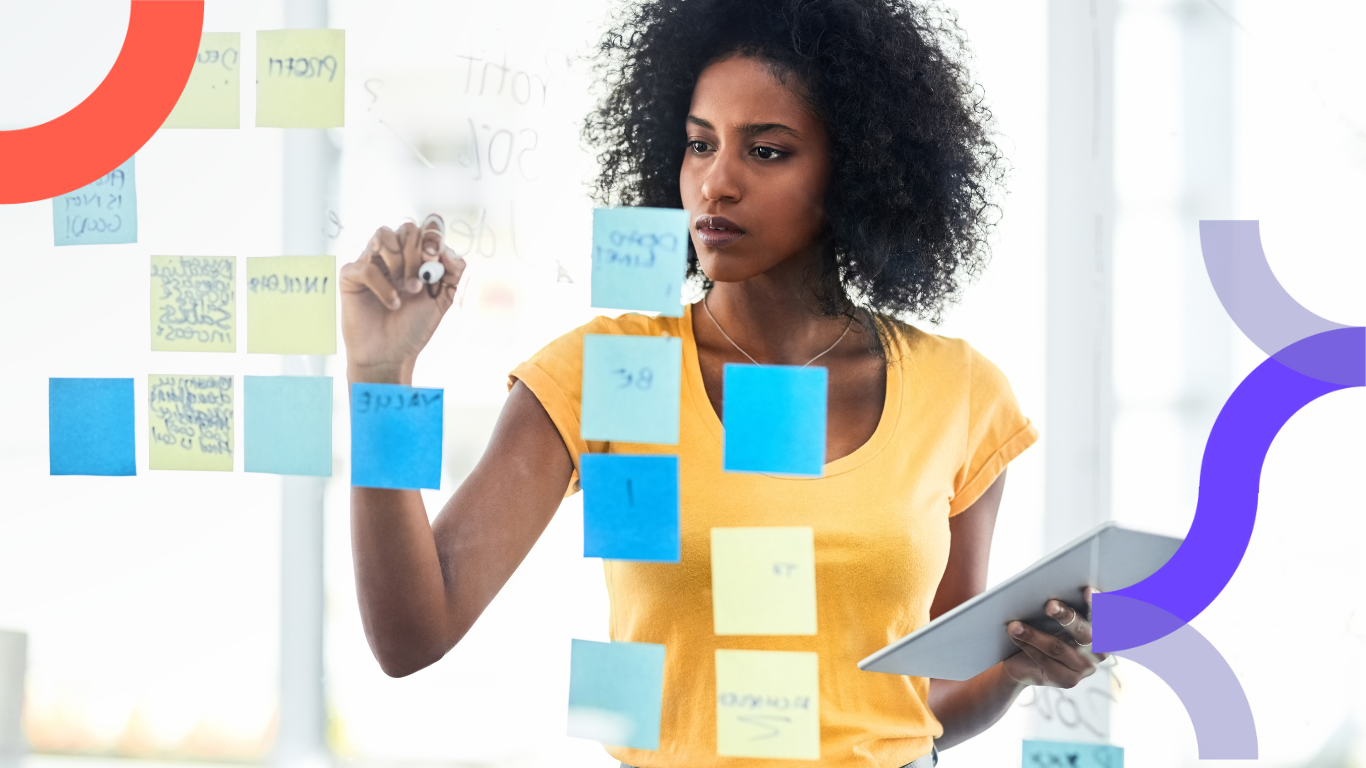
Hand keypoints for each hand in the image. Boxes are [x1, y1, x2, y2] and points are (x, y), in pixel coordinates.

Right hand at [340, 216, 465, 382]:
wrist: (391, 354)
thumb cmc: (414, 326)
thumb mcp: (442, 298)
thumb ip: (453, 272)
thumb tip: (448, 250)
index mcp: (415, 257)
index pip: (424, 229)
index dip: (432, 236)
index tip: (435, 256)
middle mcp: (393, 255)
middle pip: (406, 229)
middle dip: (418, 253)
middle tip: (422, 280)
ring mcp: (371, 262)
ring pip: (384, 235)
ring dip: (401, 262)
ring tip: (408, 289)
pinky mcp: (351, 276)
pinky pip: (366, 266)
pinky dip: (383, 286)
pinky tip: (393, 303)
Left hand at [1001, 586, 1108, 688]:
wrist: (1027, 660)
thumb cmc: (1046, 627)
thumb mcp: (1060, 616)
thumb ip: (1066, 605)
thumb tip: (1052, 586)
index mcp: (1105, 630)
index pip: (1106, 616)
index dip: (1100, 604)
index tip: (1088, 590)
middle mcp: (1099, 651)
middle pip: (1084, 633)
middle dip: (1066, 617)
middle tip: (1050, 605)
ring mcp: (1084, 668)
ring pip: (1058, 648)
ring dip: (1034, 634)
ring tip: (1015, 625)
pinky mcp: (1067, 680)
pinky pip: (1045, 660)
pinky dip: (1027, 646)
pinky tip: (1015, 635)